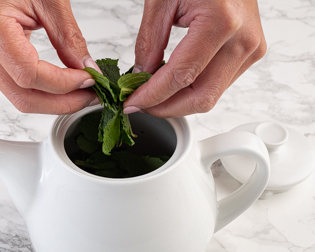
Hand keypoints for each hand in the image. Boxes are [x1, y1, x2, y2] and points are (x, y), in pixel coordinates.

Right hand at [0, 0, 98, 113]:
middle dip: (63, 103)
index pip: (29, 74)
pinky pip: (18, 90)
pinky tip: (63, 88)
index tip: (89, 79)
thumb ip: (69, 38)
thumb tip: (88, 70)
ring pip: (22, 99)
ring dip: (56, 102)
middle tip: (91, 97)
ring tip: (81, 93)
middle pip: (24, 98)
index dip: (63, 84)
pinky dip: (44, 93)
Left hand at [123, 0, 266, 116]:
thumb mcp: (161, 0)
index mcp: (221, 22)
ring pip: (211, 95)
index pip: (180, 77)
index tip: (132, 102)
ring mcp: (251, 48)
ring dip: (179, 101)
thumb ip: (150, 42)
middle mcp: (243, 40)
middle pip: (201, 98)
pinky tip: (175, 82)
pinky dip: (193, 88)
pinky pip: (218, 83)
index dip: (152, 96)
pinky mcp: (251, 52)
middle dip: (166, 108)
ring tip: (155, 92)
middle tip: (142, 105)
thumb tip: (141, 76)